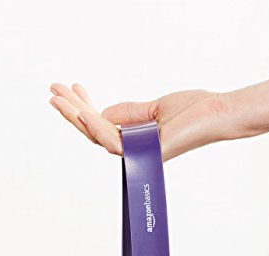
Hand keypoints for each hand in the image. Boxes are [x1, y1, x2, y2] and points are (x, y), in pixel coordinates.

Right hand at [49, 83, 230, 161]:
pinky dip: (96, 127)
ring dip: (75, 116)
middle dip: (71, 111)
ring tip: (57, 97)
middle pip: (94, 132)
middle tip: (52, 92)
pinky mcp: (144, 153)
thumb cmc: (192, 111)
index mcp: (134, 137)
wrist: (216, 114)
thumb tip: (103, 113)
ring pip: (97, 136)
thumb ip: (128, 112)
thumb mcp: (153, 107)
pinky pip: (113, 142)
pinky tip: (82, 113)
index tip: (73, 88)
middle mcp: (132, 148)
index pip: (102, 124)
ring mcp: (137, 153)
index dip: (85, 106)